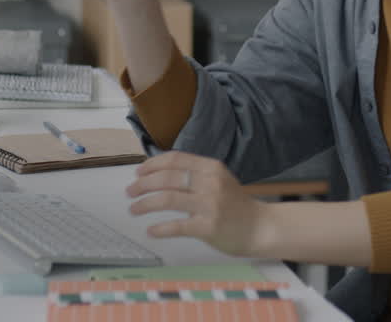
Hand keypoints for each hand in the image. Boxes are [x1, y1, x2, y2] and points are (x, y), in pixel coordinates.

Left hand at [126, 151, 269, 257]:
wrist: (260, 227)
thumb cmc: (235, 204)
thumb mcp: (219, 179)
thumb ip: (195, 173)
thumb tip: (158, 173)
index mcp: (211, 167)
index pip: (175, 159)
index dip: (152, 165)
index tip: (138, 173)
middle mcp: (210, 182)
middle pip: (167, 178)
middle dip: (142, 185)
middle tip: (130, 192)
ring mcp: (210, 205)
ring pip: (167, 199)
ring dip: (144, 204)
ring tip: (134, 209)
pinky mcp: (209, 227)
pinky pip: (176, 226)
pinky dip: (159, 228)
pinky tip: (151, 230)